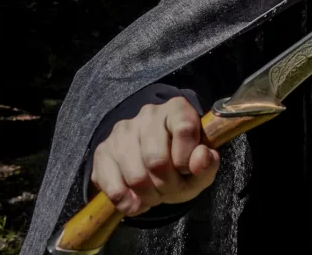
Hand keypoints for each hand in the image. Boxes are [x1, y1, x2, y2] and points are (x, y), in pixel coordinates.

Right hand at [90, 96, 219, 215]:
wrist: (156, 164)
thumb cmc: (182, 161)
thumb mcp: (202, 166)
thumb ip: (208, 164)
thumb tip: (199, 159)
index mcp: (177, 109)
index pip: (184, 129)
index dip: (187, 160)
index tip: (187, 169)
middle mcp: (148, 114)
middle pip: (156, 160)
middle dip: (167, 185)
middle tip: (170, 188)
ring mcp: (122, 131)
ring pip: (135, 177)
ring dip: (149, 196)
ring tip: (155, 193)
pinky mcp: (103, 151)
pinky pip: (114, 187)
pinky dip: (128, 203)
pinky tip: (137, 200)